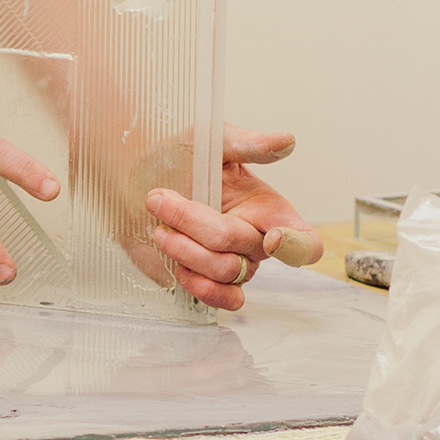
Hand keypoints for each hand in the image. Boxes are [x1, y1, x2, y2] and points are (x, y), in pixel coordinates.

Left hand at [144, 124, 324, 312]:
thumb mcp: (213, 140)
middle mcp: (257, 242)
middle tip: (160, 198)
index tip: (272, 237)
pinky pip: (221, 300)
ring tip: (160, 226)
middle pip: (241, 247)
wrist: (135, 179)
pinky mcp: (209, 281)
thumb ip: (249, 143)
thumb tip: (286, 141)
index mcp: (268, 209)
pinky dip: (199, 286)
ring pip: (224, 272)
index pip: (304, 241)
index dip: (296, 246)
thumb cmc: (180, 157)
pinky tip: (177, 264)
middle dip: (193, 221)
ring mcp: (233, 264)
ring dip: (183, 248)